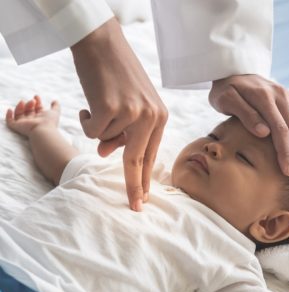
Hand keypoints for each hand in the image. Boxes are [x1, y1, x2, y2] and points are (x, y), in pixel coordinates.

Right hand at [5, 95, 59, 136]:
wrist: (43, 130)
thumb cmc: (49, 122)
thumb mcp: (55, 112)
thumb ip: (56, 106)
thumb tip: (55, 100)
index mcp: (40, 117)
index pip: (37, 108)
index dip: (36, 101)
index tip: (36, 96)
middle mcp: (32, 121)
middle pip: (28, 110)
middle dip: (29, 103)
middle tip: (33, 101)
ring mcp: (24, 124)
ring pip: (19, 114)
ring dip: (20, 107)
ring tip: (24, 102)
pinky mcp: (17, 126)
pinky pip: (10, 121)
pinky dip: (8, 115)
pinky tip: (10, 109)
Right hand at [71, 18, 167, 211]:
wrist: (102, 43)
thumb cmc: (115, 74)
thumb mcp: (127, 105)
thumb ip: (122, 131)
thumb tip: (104, 153)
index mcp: (160, 116)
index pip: (151, 154)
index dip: (146, 178)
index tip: (145, 199)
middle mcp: (151, 116)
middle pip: (137, 160)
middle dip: (134, 186)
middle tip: (135, 208)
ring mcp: (133, 113)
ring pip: (105, 142)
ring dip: (97, 127)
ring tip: (100, 103)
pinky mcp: (112, 109)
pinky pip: (92, 131)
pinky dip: (85, 119)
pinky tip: (90, 101)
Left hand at [209, 74, 288, 182]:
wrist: (232, 69)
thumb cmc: (225, 89)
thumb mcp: (227, 100)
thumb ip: (246, 115)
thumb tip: (264, 133)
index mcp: (265, 98)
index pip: (281, 129)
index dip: (285, 152)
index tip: (286, 171)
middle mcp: (281, 96)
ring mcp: (288, 97)